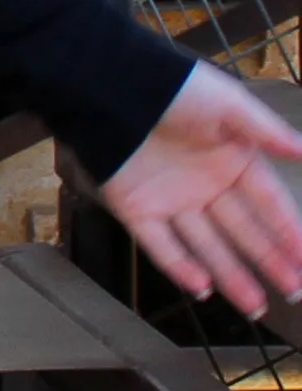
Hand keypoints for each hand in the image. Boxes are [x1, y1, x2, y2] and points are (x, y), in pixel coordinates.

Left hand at [102, 62, 301, 318]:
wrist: (106, 83)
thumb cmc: (171, 87)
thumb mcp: (226, 102)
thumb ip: (266, 131)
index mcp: (230, 159)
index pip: (268, 203)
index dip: (289, 232)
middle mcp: (203, 184)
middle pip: (242, 231)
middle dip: (268, 261)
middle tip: (293, 292)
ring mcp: (170, 198)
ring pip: (206, 246)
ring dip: (230, 276)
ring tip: (255, 307)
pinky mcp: (135, 207)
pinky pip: (160, 244)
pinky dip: (179, 267)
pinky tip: (202, 289)